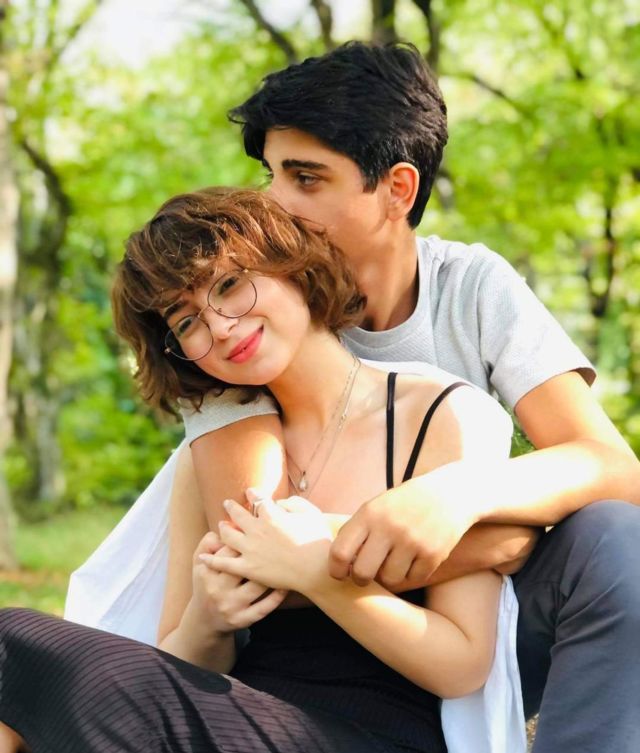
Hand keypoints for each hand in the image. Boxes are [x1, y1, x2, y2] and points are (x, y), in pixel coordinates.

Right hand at [191, 530, 286, 633]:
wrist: (204, 620)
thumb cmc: (207, 583)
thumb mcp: (199, 563)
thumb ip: (208, 542)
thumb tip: (224, 527)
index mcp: (206, 572)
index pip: (227, 550)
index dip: (244, 538)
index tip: (258, 530)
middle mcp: (218, 589)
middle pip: (242, 567)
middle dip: (261, 555)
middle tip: (276, 544)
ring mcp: (231, 606)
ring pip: (257, 587)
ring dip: (273, 574)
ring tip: (285, 562)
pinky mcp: (242, 620)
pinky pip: (264, 607)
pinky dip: (277, 596)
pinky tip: (285, 586)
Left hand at [206, 491, 332, 592]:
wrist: (315, 569)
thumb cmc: (318, 541)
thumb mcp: (311, 514)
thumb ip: (294, 503)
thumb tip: (280, 503)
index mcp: (272, 515)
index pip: (257, 500)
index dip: (252, 495)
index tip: (249, 492)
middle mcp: (257, 529)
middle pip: (238, 515)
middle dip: (231, 507)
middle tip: (226, 503)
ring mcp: (250, 549)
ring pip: (228, 536)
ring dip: (222, 529)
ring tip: (220, 526)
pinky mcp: (248, 568)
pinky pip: (224, 562)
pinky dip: (212, 558)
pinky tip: (204, 556)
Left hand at [329, 485, 474, 587]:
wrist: (450, 493)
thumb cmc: (404, 504)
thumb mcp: (377, 507)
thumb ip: (357, 531)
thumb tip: (338, 565)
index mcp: (369, 514)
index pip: (340, 552)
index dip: (335, 569)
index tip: (339, 574)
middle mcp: (389, 527)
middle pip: (362, 573)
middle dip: (361, 579)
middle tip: (365, 576)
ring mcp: (412, 541)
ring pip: (389, 579)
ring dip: (389, 576)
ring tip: (392, 563)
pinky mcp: (433, 554)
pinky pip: (413, 579)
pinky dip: (411, 574)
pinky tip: (413, 560)